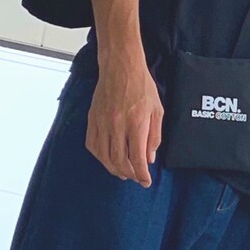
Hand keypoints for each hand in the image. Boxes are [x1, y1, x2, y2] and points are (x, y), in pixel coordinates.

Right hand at [86, 48, 162, 186]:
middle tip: (135, 178)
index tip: (145, 182)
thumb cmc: (142, 86)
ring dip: (114, 168)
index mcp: (137, 123)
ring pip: (104, 156)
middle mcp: (117, 125)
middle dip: (129, 174)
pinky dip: (99, 156)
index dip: (142, 175)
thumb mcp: (157, 111)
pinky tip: (107, 158)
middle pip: (119, 161)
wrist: (120, 67)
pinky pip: (92, 145)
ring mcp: (102, 123)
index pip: (138, 159)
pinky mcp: (92, 119)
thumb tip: (149, 158)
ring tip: (122, 172)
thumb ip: (154, 136)